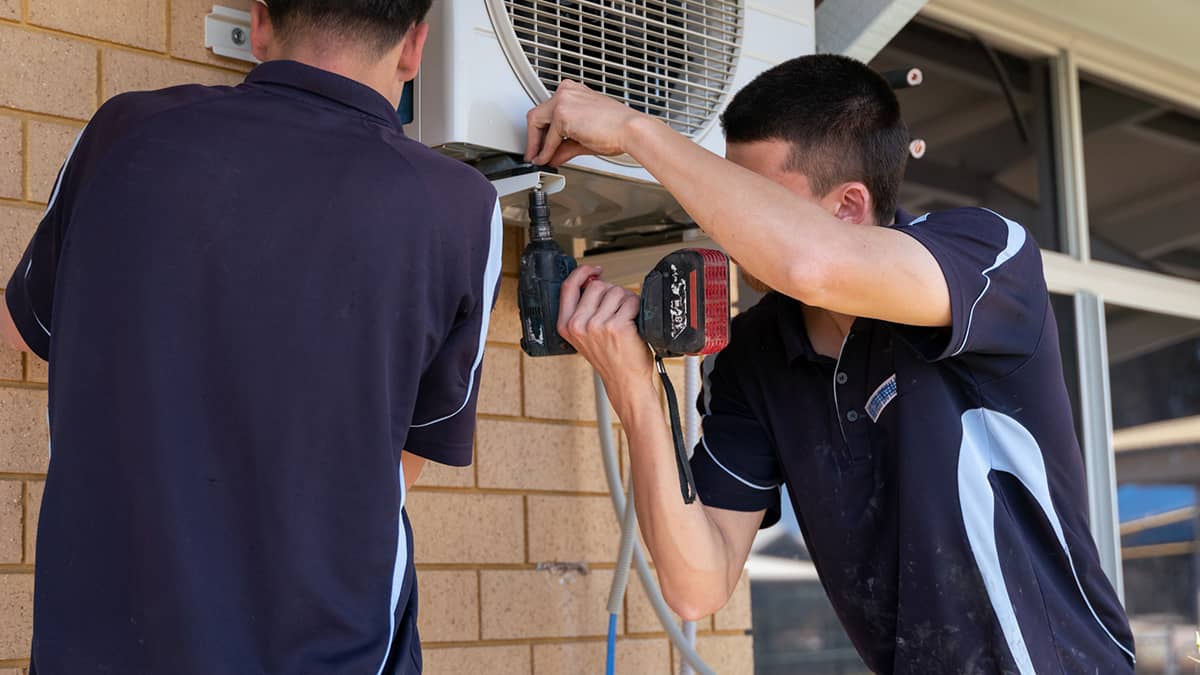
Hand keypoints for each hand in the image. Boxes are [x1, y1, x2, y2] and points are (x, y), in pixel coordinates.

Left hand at [525, 80, 646, 165]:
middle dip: (534, 138)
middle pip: (537, 115)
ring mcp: (563, 100)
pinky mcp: (562, 113)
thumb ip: (564, 146)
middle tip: (534, 155)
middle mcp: (567, 92)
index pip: (547, 111)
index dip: (540, 132)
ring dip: (536, 145)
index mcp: (573, 92)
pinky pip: (548, 137)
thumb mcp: (583, 138)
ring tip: (539, 160)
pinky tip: (547, 159)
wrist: (631, 130)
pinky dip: (545, 151)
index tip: (539, 146)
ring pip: (537, 123)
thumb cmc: (617, 129)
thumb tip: (553, 156)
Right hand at [557, 265, 654, 394]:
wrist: (625, 381)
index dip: (582, 272)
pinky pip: (631, 301)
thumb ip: (584, 308)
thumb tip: (594, 279)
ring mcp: (597, 325)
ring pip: (616, 291)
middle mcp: (579, 325)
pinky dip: (637, 309)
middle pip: (598, 286)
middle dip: (612, 293)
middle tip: (618, 312)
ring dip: (626, 301)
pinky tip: (634, 324)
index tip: (594, 270)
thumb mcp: (585, 335)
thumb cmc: (610, 359)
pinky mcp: (617, 326)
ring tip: (626, 320)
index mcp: (566, 325)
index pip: (569, 287)